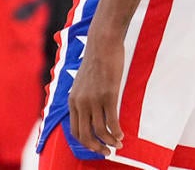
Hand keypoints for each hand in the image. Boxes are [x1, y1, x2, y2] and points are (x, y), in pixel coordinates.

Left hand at [68, 35, 123, 155]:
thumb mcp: (83, 82)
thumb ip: (83, 97)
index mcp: (73, 100)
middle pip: (84, 135)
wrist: (102, 43)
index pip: (74, 130)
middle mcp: (80, 102)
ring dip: (110, 141)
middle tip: (107, 152)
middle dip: (96, 147)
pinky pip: (112, 121)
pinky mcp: (108, 95)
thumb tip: (90, 111)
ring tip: (118, 144)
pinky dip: (117, 132)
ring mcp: (94, 99)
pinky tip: (122, 135)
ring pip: (99, 131)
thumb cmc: (95, 61)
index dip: (85, 142)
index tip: (96, 146)